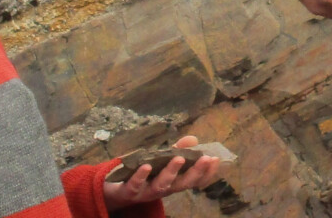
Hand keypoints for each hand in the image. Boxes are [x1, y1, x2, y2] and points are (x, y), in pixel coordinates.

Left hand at [103, 136, 220, 210]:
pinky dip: (141, 176)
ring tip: (179, 158)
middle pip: (182, 184)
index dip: (206, 172)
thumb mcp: (161, 161)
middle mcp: (163, 190)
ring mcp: (146, 192)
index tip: (216, 159)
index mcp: (172, 183)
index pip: (193, 180)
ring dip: (171, 172)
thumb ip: (177, 150)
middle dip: (195, 172)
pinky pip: (135, 185)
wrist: (115, 191)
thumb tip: (193, 139)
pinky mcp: (128, 191)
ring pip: (161, 186)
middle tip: (206, 159)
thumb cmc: (143, 176)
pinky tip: (146, 166)